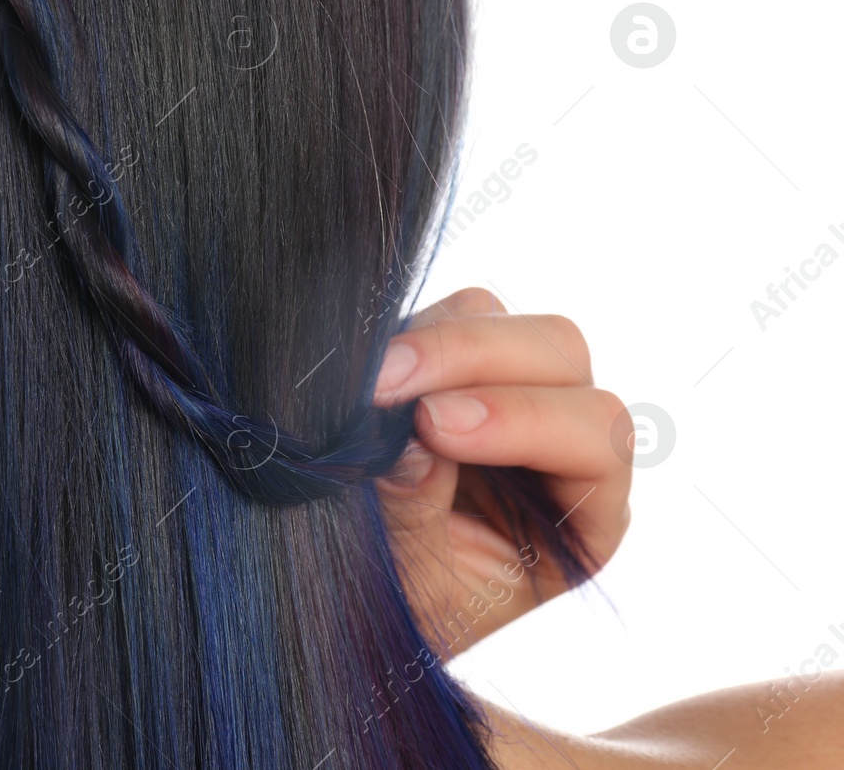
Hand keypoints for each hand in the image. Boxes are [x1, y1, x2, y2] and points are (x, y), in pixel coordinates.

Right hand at [373, 288, 631, 657]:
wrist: (345, 617)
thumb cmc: (399, 621)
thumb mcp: (414, 593)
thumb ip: (415, 517)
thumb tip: (406, 438)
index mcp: (582, 516)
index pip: (594, 436)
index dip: (519, 418)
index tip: (432, 426)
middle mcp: (556, 447)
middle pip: (558, 354)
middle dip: (472, 357)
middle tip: (383, 385)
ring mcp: (499, 398)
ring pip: (496, 320)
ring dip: (432, 342)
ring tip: (364, 384)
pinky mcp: (442, 374)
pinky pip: (438, 318)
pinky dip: (401, 337)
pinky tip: (357, 378)